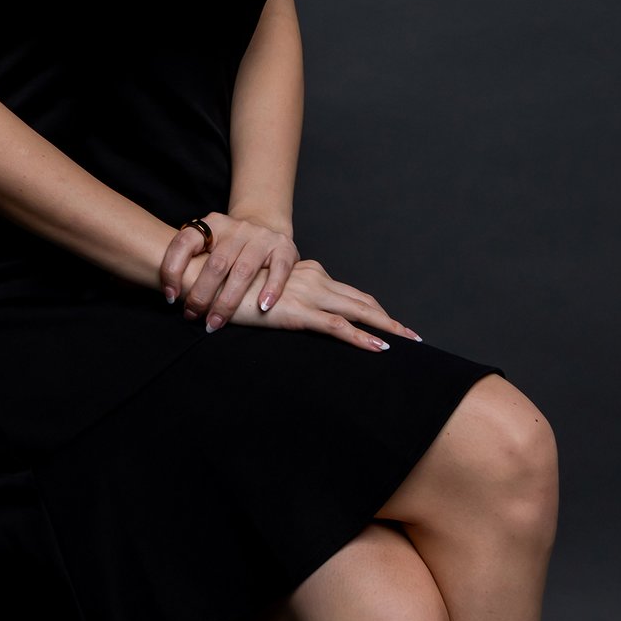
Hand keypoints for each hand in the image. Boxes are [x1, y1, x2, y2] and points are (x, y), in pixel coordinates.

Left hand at [159, 212, 300, 330]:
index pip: (184, 242)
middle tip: (192, 316)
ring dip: (228, 301)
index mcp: (211, 224)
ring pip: (243, 271)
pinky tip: (262, 307)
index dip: (172, 269)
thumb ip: (192, 260)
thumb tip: (170, 295)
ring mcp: (261, 236)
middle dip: (201, 295)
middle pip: (215, 264)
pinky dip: (271, 289)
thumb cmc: (230, 246)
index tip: (170, 297)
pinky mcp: (284, 247)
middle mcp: (236, 228)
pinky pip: (279, 269)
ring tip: (216, 323)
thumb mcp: (208, 244)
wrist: (266, 227)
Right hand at [227, 257, 420, 352]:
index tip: (388, 323)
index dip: (371, 308)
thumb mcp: (261, 290)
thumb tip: (284, 308)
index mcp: (305, 272)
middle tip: (413, 336)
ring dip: (387, 328)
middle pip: (361, 301)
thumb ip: (279, 295)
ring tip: (408, 342)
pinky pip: (337, 326)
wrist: (207, 277)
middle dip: (389, 320)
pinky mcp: (297, 311)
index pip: (347, 292)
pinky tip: (379, 348)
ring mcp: (307, 294)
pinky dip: (361, 338)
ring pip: (358, 311)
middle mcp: (312, 278)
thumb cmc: (228, 286)